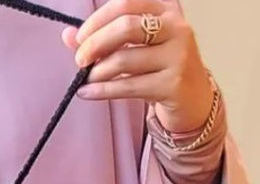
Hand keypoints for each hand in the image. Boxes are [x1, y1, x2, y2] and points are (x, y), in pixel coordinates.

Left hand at [62, 0, 213, 133]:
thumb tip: (67, 35)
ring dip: (97, 72)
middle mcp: (176, 27)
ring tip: (86, 79)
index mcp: (166, 9)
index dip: (97, 20)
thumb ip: (103, 38)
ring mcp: (178, 56)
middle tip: (80, 60)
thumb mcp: (136, 47)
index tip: (79, 39)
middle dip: (95, 44)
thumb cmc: (159, 68)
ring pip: (124, 59)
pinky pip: (127, 86)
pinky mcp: (172, 84)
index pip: (125, 4)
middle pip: (125, 27)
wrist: (192, 98)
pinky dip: (101, 90)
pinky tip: (85, 93)